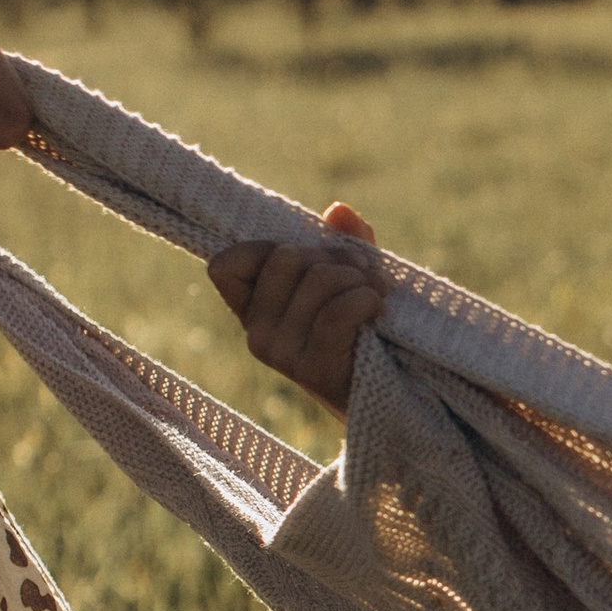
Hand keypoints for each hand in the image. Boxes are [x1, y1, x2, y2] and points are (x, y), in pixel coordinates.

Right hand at [208, 204, 386, 418]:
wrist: (386, 400)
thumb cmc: (363, 334)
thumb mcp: (350, 282)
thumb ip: (344, 244)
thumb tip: (339, 210)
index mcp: (253, 310)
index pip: (225, 265)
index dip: (267, 248)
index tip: (310, 259)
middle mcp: (256, 333)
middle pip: (286, 258)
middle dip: (335, 257)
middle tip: (365, 275)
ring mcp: (279, 353)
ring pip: (317, 280)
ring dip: (359, 279)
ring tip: (377, 293)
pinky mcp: (311, 368)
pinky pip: (336, 311)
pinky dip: (366, 299)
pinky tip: (379, 308)